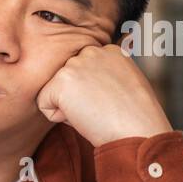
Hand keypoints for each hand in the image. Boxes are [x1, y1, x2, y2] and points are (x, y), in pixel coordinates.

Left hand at [35, 43, 171, 146]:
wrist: (138, 130)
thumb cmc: (134, 118)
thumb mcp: (126, 85)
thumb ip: (105, 75)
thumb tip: (87, 84)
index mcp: (109, 51)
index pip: (81, 74)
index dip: (91, 95)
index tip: (110, 102)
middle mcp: (91, 51)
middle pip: (66, 82)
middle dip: (78, 100)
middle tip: (102, 109)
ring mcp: (75, 64)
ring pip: (54, 92)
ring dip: (69, 109)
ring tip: (95, 112)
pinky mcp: (62, 80)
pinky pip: (44, 104)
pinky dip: (59, 118)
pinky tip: (83, 116)